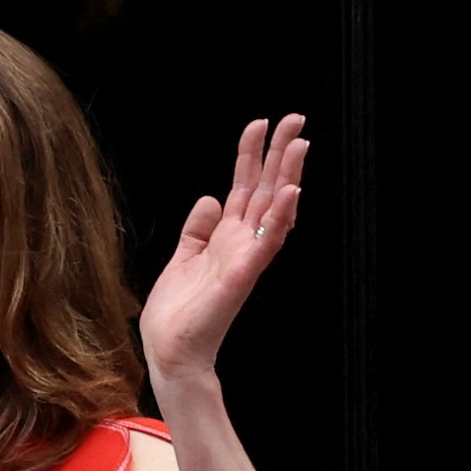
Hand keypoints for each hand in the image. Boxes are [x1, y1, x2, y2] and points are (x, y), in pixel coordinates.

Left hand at [139, 114, 308, 394]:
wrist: (170, 351)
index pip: (244, 187)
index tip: (260, 125)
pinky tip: (289, 192)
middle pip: (265, 189)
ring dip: (288, 175)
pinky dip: (279, 217)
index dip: (251, 155)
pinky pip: (266, 241)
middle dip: (280, 153)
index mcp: (225, 237)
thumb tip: (209, 198)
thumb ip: (197, 230)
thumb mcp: (182, 258)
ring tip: (300, 143)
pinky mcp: (242, 274)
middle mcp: (241, 243)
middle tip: (296, 119)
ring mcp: (245, 258)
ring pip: (272, 208)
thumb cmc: (177, 313)